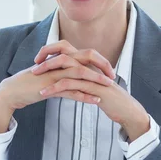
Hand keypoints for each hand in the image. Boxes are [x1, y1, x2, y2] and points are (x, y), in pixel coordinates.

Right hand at [0, 61, 111, 132]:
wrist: (12, 91)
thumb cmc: (30, 84)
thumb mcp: (49, 76)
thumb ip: (62, 74)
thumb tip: (76, 78)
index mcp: (60, 58)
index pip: (84, 54)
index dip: (98, 60)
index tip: (109, 70)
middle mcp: (58, 63)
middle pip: (85, 57)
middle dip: (102, 65)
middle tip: (113, 75)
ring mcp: (54, 74)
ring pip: (80, 72)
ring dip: (96, 79)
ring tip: (109, 87)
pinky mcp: (50, 86)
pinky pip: (70, 90)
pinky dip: (84, 95)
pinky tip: (95, 101)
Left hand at [34, 41, 149, 141]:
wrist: (126, 110)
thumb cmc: (110, 99)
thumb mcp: (93, 86)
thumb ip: (81, 79)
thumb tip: (67, 78)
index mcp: (89, 64)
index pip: (68, 49)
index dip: (52, 51)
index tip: (39, 60)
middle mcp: (90, 66)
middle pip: (65, 53)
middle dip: (47, 58)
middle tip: (34, 67)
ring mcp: (92, 75)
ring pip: (66, 68)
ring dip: (48, 73)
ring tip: (35, 80)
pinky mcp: (93, 88)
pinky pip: (71, 85)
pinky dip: (55, 88)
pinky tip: (44, 93)